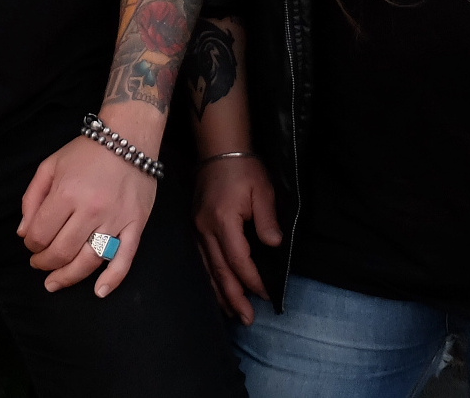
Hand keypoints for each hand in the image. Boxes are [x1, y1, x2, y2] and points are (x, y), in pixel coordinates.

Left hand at [18, 135, 157, 297]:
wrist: (128, 138)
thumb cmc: (85, 152)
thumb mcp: (50, 166)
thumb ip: (32, 198)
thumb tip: (23, 233)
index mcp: (67, 193)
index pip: (41, 234)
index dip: (31, 245)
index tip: (31, 244)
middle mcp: (91, 209)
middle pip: (62, 252)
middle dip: (45, 263)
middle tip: (39, 264)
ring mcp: (115, 219)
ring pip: (88, 261)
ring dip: (68, 277)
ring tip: (54, 282)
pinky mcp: (135, 224)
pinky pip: (125, 258)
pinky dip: (112, 279)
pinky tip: (99, 292)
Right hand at [193, 156, 280, 323]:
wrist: (219, 150)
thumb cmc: (244, 169)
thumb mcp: (262, 190)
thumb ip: (267, 219)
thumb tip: (273, 245)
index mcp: (223, 220)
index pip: (238, 259)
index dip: (252, 280)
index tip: (266, 294)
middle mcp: (205, 228)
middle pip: (219, 271)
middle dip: (234, 297)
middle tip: (247, 319)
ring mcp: (197, 228)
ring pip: (207, 268)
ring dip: (220, 292)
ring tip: (232, 312)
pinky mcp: (195, 226)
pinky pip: (201, 259)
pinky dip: (209, 277)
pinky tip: (216, 289)